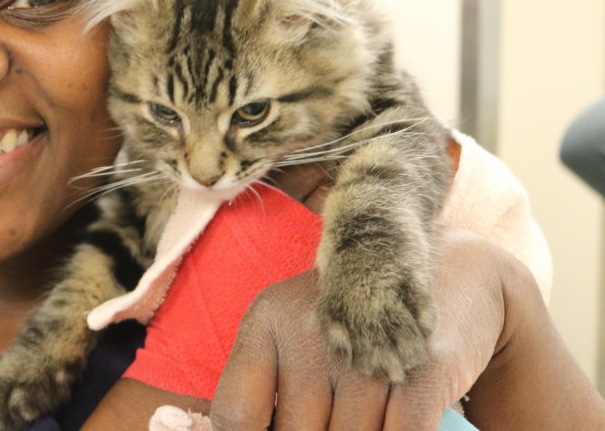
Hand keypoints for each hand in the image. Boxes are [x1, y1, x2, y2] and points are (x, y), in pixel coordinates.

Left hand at [210, 227, 505, 429]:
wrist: (449, 270)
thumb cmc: (359, 319)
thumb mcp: (297, 334)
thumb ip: (269, 385)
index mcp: (267, 321)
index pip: (235, 413)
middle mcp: (309, 331)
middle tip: (332, 420)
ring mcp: (367, 347)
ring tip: (365, 416)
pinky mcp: (422, 366)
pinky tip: (393, 424)